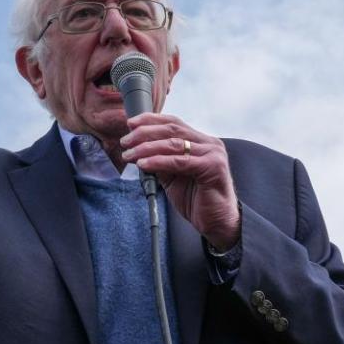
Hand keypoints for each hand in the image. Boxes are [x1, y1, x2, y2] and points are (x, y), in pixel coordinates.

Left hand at [120, 113, 239, 250]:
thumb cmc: (197, 200)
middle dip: (145, 133)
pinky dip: (158, 161)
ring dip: (147, 147)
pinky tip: (143, 164)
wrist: (217, 223)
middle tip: (126, 141)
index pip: (174, 123)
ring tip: (130, 154)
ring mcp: (213, 154)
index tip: (131, 124)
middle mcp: (209, 144)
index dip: (151, 120)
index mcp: (202, 142)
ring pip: (174, 143)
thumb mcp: (173, 176)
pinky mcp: (212, 167)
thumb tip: (138, 150)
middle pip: (172, 129)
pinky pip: (179, 161)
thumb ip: (160, 161)